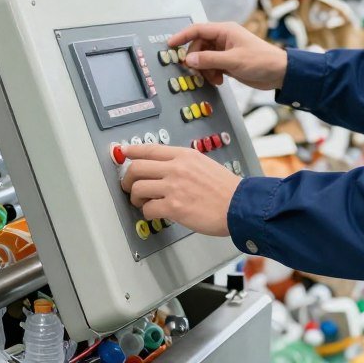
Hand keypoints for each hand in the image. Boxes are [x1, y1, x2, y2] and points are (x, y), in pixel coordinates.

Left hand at [120, 144, 240, 236]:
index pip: (150, 149)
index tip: (123, 152)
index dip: (132, 151)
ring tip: (142, 202)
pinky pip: (148, 209)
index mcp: (184, 155)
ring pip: (138, 188)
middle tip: (128, 186)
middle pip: (137, 168)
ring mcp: (174, 187)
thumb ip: (184, 164)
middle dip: (127, 179)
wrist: (240, 205)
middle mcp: (176, 168)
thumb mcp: (204, 164)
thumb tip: (165, 169)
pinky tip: (155, 213)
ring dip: (135, 197)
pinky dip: (148, 213)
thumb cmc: (226, 189)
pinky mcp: (174, 207)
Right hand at [169, 22, 287, 89]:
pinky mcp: (228, 61)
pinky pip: (211, 65)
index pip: (197, 30)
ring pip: (204, 58)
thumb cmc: (262, 61)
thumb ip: (209, 60)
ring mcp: (225, 50)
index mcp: (225, 31)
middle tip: (197, 71)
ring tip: (214, 78)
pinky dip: (211, 73)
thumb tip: (189, 60)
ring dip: (205, 69)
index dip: (182, 36)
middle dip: (196, 60)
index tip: (170, 45)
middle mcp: (224, 39)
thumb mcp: (233, 61)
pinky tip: (219, 80)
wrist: (279, 73)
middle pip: (199, 46)